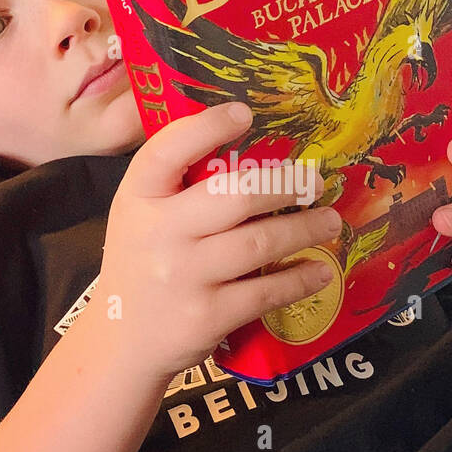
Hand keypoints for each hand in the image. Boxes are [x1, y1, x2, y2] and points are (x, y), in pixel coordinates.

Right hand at [96, 102, 341, 381]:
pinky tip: (320, 270)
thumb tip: (246, 146)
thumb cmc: (141, 261)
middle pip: (232, 197)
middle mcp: (158, 232)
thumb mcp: (140, 214)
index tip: (244, 113)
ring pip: (259, 243)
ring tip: (330, 221)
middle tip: (315, 181)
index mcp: (138, 197)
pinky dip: (299, 279)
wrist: (121, 338)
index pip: (167, 151)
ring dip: (304, 229)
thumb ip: (176, 184)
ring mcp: (183, 276)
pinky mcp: (207, 316)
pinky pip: (265, 291)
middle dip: (283, 185)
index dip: (207, 128)